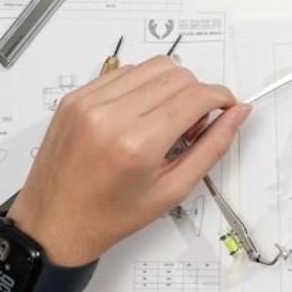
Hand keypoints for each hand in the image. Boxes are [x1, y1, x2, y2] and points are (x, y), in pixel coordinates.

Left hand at [7, 56, 249, 265]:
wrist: (52, 224)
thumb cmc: (109, 216)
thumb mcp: (172, 190)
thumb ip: (212, 147)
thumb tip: (238, 113)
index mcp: (137, 144)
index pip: (196, 96)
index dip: (221, 98)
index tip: (226, 108)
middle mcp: (110, 115)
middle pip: (178, 75)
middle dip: (197, 94)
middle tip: (193, 125)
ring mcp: (88, 101)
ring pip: (152, 66)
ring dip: (170, 86)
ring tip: (164, 119)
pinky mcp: (75, 97)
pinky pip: (124, 72)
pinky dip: (141, 86)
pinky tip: (139, 114)